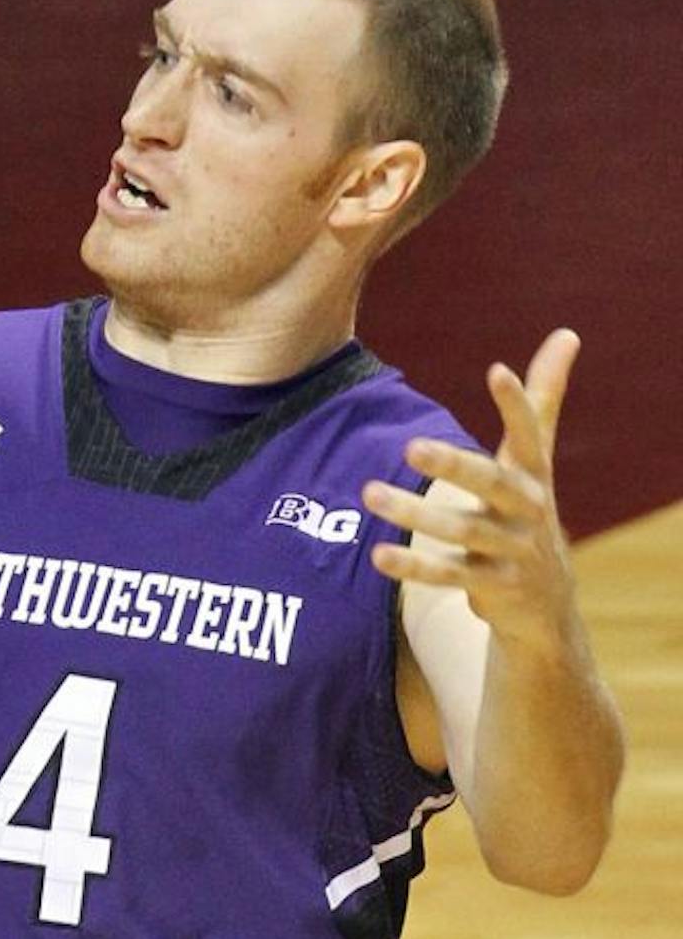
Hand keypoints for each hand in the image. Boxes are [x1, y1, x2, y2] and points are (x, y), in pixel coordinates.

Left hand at [365, 330, 584, 655]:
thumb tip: (567, 332)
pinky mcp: (496, 587)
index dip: (517, 403)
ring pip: (465, 530)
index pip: (531, 433)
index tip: (497, 370)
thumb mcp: (536, 461)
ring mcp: (515, 551)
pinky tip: (378, 555)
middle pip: (492, 483)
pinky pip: (452, 575)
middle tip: (409, 446)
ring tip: (369, 494)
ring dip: (417, 514)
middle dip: (453, 465)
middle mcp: (529, 510)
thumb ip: (543, 401)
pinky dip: (416, 567)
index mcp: (535, 475)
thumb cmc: (528, 513)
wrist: (547, 606)